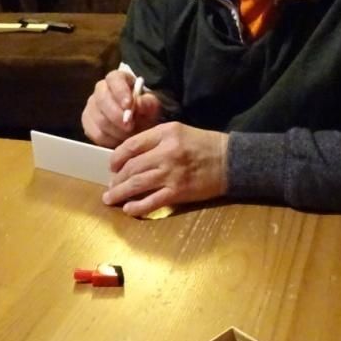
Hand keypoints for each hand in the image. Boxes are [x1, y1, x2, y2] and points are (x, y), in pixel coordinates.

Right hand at [82, 70, 162, 146]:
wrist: (139, 122)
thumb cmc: (145, 109)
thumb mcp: (152, 105)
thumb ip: (147, 103)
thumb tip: (138, 103)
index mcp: (117, 79)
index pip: (114, 79)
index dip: (120, 91)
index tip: (129, 105)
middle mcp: (101, 89)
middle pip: (102, 99)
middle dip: (116, 116)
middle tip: (130, 127)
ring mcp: (92, 106)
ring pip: (98, 119)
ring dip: (115, 130)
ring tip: (129, 136)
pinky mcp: (88, 123)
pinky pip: (95, 133)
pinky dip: (108, 140)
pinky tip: (119, 141)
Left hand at [102, 122, 228, 216]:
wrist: (231, 161)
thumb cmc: (205, 145)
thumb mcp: (179, 131)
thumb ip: (155, 140)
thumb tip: (131, 156)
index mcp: (165, 133)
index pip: (131, 145)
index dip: (117, 158)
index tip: (112, 166)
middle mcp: (166, 152)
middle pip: (131, 167)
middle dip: (116, 179)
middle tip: (110, 187)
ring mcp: (172, 173)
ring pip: (137, 184)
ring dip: (119, 193)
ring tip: (110, 199)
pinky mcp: (179, 192)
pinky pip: (151, 201)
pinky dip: (137, 207)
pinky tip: (128, 208)